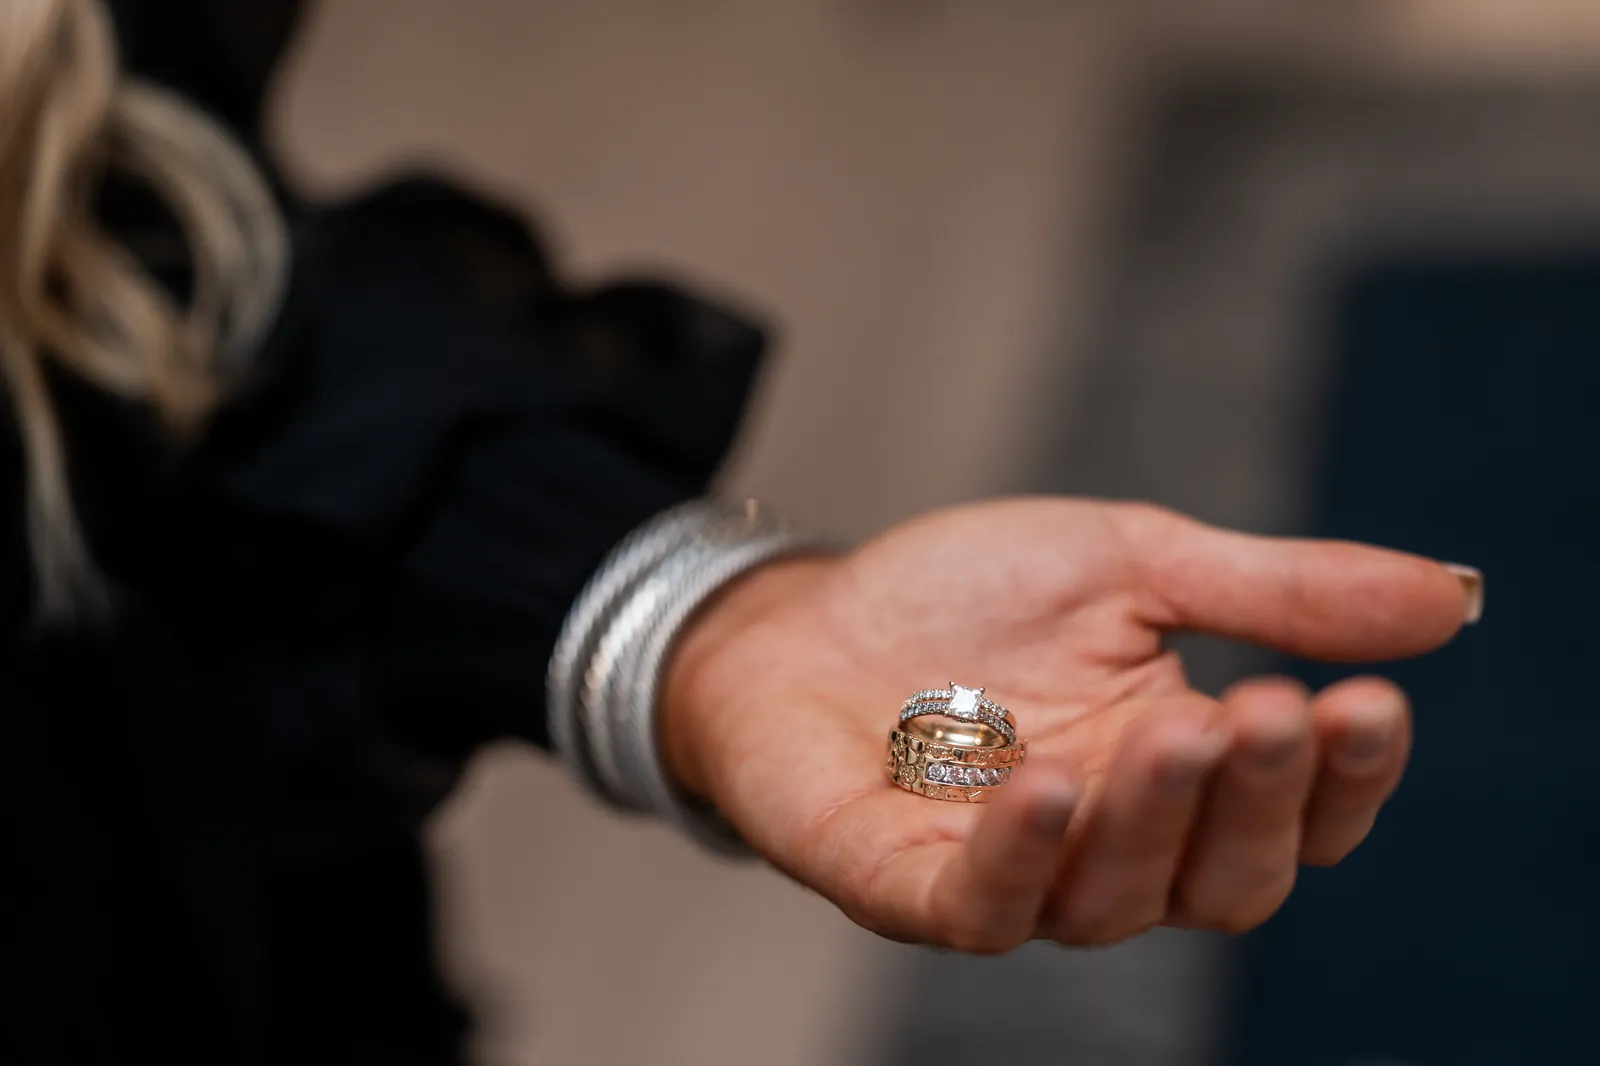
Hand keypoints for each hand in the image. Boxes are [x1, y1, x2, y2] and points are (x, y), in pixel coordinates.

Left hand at [662, 498, 1478, 951]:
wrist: (804, 612)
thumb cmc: (967, 597)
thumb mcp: (1131, 563)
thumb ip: (1272, 591)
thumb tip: (1452, 600)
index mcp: (1178, 770)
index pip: (1292, 814)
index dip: (1342, 778)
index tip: (1368, 701)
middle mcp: (1109, 843)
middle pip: (1224, 877)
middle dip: (1256, 800)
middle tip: (1267, 710)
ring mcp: (1010, 874)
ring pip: (1118, 900)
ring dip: (1153, 821)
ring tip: (1171, 729)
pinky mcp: (906, 884)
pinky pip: (983, 908)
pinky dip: (1024, 858)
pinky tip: (1050, 786)